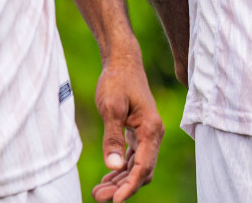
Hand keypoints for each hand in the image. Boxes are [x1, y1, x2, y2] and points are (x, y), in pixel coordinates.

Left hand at [91, 53, 164, 201]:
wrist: (123, 62)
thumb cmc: (117, 81)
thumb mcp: (111, 108)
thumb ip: (113, 138)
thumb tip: (114, 166)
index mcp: (151, 128)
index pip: (143, 166)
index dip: (130, 186)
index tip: (115, 201)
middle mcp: (153, 133)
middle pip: (142, 170)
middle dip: (122, 187)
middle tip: (98, 196)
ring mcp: (147, 134)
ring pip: (137, 166)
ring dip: (120, 181)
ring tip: (98, 192)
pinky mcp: (139, 132)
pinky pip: (134, 158)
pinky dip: (121, 170)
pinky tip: (107, 177)